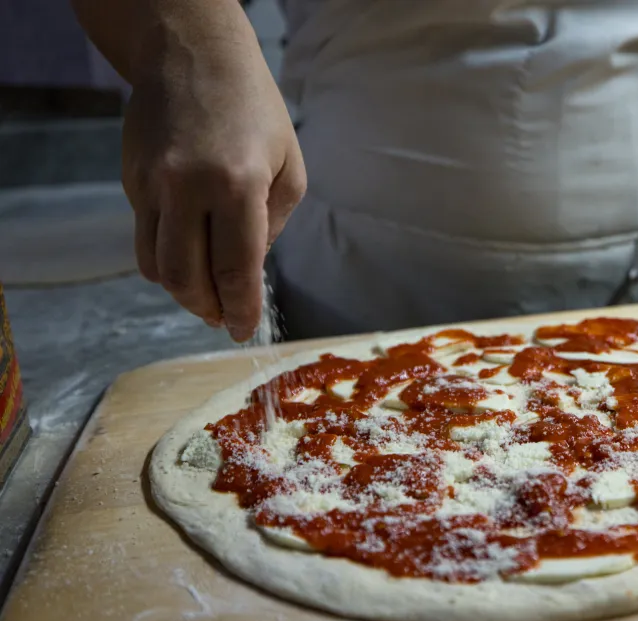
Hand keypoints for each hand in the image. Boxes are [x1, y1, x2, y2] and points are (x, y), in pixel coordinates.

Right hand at [122, 32, 305, 340]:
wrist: (190, 55)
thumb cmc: (255, 111)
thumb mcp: (289, 167)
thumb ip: (273, 225)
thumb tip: (249, 269)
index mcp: (238, 185)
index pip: (234, 268)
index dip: (239, 309)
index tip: (243, 331)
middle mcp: (188, 187)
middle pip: (186, 278)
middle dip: (207, 309)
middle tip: (224, 318)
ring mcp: (151, 185)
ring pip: (156, 266)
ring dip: (182, 292)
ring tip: (207, 294)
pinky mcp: (130, 180)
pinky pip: (144, 238)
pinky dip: (166, 258)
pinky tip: (189, 253)